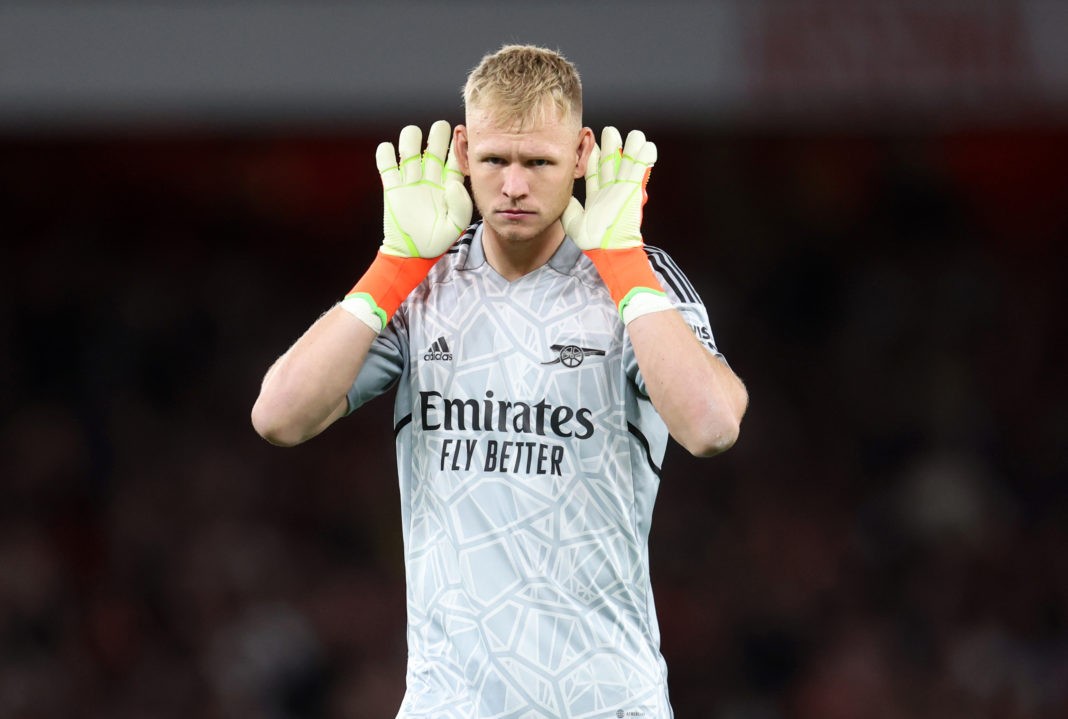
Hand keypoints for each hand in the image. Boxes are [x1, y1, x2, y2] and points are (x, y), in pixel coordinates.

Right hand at [376, 121, 471, 257]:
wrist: (411, 253)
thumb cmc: (436, 241)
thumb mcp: (456, 227)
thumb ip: (461, 205)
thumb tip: (452, 182)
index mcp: (448, 183)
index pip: (454, 155)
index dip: (457, 142)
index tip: (458, 133)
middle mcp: (429, 176)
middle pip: (434, 143)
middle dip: (436, 133)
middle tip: (438, 131)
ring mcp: (410, 179)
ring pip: (409, 145)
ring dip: (410, 138)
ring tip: (412, 150)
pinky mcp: (391, 185)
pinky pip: (385, 160)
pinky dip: (385, 152)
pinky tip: (389, 155)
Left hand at [562, 127, 656, 250]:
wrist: (606, 247)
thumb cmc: (591, 240)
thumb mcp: (572, 221)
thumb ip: (568, 206)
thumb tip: (564, 196)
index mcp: (597, 197)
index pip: (595, 173)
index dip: (592, 158)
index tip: (591, 145)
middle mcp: (611, 191)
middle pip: (612, 163)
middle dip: (610, 146)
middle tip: (609, 131)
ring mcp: (623, 189)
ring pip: (627, 163)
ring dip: (630, 148)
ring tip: (633, 135)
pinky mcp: (633, 189)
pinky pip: (640, 169)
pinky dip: (644, 157)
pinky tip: (647, 145)